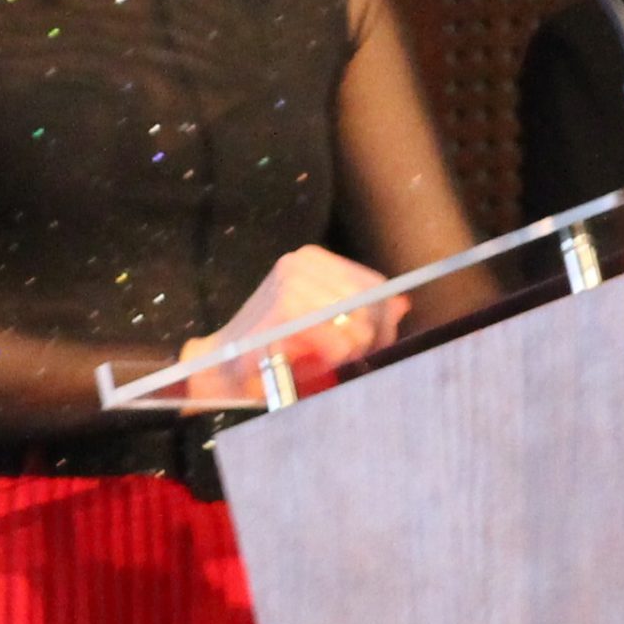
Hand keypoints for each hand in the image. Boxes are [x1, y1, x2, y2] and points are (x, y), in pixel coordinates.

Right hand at [177, 245, 404, 403]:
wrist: (220, 364)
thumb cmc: (273, 346)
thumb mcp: (321, 322)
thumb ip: (360, 312)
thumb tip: (403, 304)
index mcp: (312, 260)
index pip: (373, 283)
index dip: (383, 317)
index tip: (378, 343)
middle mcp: (302, 262)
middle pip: (369, 302)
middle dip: (370, 336)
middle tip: (352, 358)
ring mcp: (292, 282)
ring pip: (357, 322)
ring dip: (352, 350)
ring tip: (331, 360)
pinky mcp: (285, 307)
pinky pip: (337, 338)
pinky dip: (335, 355)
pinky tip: (319, 360)